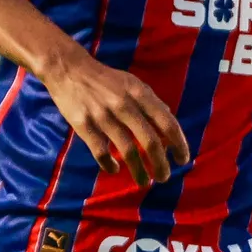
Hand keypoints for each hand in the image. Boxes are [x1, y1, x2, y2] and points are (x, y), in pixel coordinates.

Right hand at [43, 51, 190, 185]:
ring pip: (127, 151)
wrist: (69, 69)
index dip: (178, 144)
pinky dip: (110, 165)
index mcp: (139, 93)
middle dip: (161, 164)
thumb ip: (151, 102)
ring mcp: (103, 116)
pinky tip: (115, 170)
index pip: (167, 122)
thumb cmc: (105, 79)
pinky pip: (101, 152)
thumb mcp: (132, 83)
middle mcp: (124, 105)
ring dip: (139, 171)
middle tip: (164, 177)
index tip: (182, 160)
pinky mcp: (84, 126)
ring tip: (144, 182)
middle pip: (150, 141)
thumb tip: (169, 122)